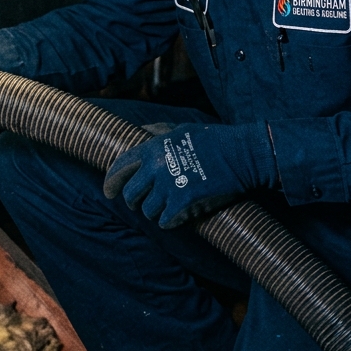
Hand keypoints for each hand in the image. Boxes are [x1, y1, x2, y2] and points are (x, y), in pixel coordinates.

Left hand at [103, 122, 278, 229]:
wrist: (241, 155)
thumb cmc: (214, 140)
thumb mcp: (182, 129)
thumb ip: (159, 133)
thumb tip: (142, 132)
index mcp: (152, 148)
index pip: (120, 167)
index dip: (111, 182)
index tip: (109, 192)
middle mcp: (155, 168)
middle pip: (130, 195)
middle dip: (134, 202)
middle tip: (142, 204)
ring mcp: (168, 187)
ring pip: (148, 211)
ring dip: (155, 212)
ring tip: (167, 208)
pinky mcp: (183, 205)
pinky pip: (165, 221)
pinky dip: (170, 221)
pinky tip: (179, 216)